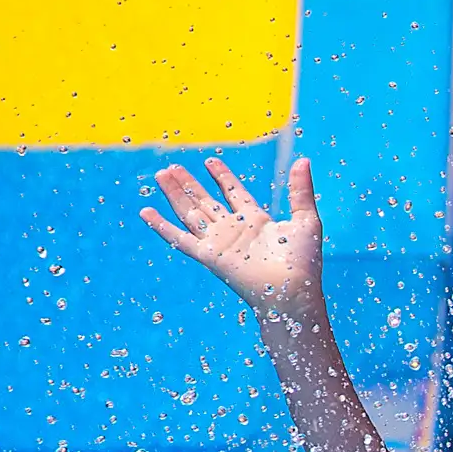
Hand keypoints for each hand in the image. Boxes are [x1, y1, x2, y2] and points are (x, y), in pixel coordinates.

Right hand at [141, 154, 324, 322]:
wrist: (292, 291)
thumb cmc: (303, 262)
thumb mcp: (306, 219)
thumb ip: (300, 190)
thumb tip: (303, 160)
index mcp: (256, 221)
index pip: (234, 193)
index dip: (222, 177)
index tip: (210, 161)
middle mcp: (234, 230)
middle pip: (205, 201)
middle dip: (189, 183)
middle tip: (172, 165)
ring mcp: (219, 242)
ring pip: (190, 212)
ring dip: (175, 194)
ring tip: (161, 175)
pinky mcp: (208, 256)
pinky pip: (180, 239)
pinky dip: (162, 226)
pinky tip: (146, 212)